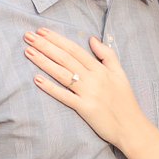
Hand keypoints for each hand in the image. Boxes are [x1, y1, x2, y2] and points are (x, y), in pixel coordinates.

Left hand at [25, 28, 148, 147]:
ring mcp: (88, 93)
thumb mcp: (120, 73)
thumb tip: (92, 38)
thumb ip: (107, 55)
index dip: (57, 39)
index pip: (75, 49)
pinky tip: (36, 79)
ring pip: (62, 74)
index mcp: (100, 69)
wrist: (131, 127)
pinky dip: (50, 87)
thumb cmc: (125, 100)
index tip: (42, 31)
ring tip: (28, 52)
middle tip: (28, 36)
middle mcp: (93, 78)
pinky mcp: (84, 108)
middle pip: (65, 58)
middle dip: (45, 46)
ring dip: (44, 62)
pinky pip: (64, 96)